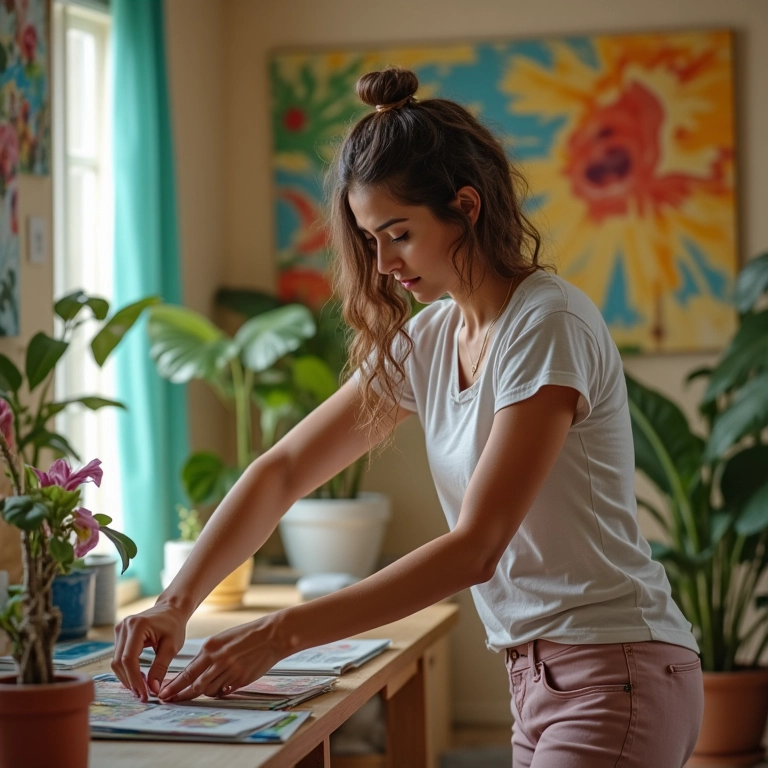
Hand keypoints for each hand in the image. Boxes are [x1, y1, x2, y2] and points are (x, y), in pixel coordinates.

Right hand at [111, 600, 187, 701]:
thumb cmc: (174, 625)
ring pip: (116, 661)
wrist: (171, 609)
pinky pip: (119, 657)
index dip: (135, 679)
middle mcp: (124, 626)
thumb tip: (153, 690)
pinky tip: (137, 678)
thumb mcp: (172, 647)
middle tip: (143, 696)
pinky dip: (127, 670)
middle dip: (130, 681)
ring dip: (127, 677)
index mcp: (137, 626)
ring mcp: (119, 629)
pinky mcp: (119, 634)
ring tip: (141, 689)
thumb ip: (161, 667)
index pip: (129, 659)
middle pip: (119, 662)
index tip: (144, 694)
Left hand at [157, 616, 281, 701]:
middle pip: (194, 685)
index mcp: (210, 648)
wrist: (271, 635)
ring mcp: (230, 671)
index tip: (164, 694)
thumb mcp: (223, 639)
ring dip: (204, 692)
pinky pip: (224, 691)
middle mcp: (218, 660)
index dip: (174, 686)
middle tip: (170, 701)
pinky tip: (223, 684)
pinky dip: (220, 690)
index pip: (187, 672)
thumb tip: (196, 673)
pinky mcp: (241, 679)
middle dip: (181, 695)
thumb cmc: (247, 635)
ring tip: (205, 688)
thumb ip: (209, 656)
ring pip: (209, 690)